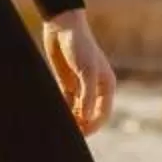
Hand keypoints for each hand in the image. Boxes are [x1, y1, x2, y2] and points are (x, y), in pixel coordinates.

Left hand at [42, 10, 116, 134]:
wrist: (62, 26)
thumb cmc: (79, 46)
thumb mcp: (87, 71)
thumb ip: (87, 95)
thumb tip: (86, 118)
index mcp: (106, 85)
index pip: (103, 114)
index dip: (93, 126)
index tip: (81, 135)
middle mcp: (95, 88)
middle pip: (90, 114)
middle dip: (82, 125)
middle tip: (69, 134)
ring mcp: (81, 85)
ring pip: (77, 110)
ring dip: (71, 119)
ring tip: (60, 126)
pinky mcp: (66, 82)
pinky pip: (66, 102)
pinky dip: (62, 110)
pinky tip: (55, 115)